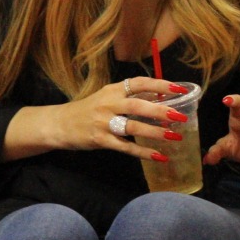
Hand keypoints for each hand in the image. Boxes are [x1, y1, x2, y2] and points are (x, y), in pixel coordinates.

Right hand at [51, 76, 190, 161]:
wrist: (59, 124)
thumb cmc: (89, 110)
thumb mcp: (107, 97)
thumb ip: (130, 97)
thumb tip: (161, 97)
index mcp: (113, 90)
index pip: (139, 83)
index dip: (160, 85)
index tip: (180, 88)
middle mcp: (108, 104)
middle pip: (138, 105)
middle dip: (161, 111)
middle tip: (181, 117)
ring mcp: (104, 122)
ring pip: (133, 126)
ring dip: (155, 132)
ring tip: (174, 137)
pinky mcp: (100, 140)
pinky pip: (125, 147)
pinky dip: (143, 152)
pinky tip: (159, 156)